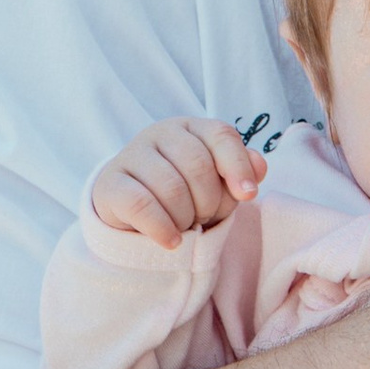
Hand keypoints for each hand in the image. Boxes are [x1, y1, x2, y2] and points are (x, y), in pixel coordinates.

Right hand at [89, 117, 265, 248]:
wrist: (135, 212)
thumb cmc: (187, 193)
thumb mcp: (219, 183)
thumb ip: (241, 171)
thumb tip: (259, 167)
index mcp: (191, 127)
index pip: (221, 135)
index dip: (238, 165)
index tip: (248, 195)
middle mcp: (160, 133)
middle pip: (197, 165)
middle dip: (209, 201)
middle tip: (204, 217)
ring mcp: (131, 155)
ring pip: (171, 187)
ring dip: (186, 218)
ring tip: (185, 226)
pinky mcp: (110, 184)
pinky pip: (141, 205)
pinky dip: (162, 228)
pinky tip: (171, 241)